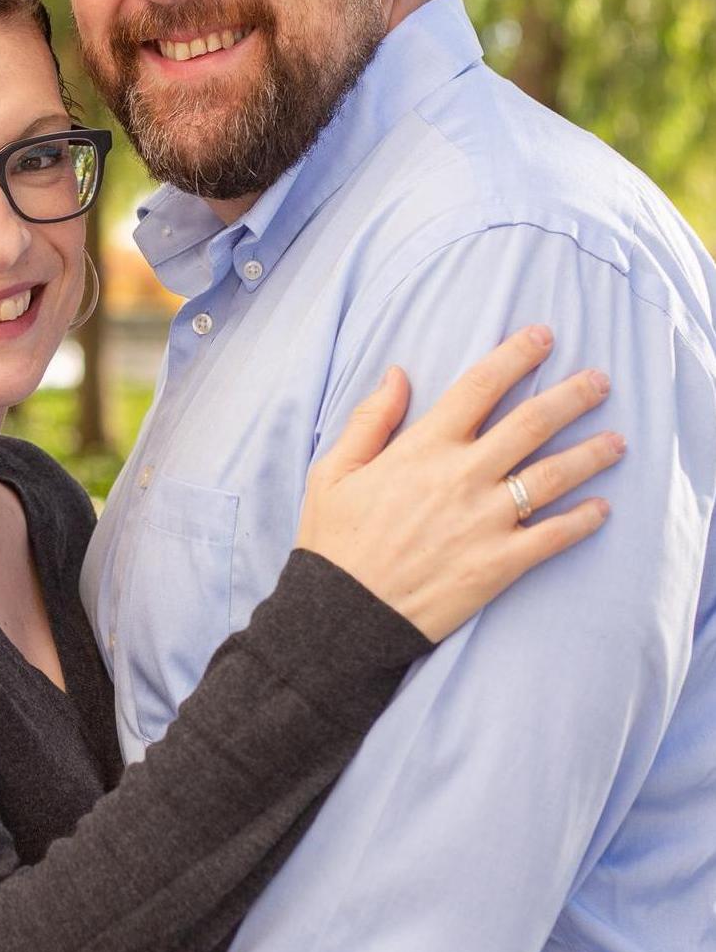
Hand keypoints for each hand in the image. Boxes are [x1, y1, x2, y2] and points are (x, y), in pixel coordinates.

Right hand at [297, 324, 620, 641]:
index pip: (478, 387)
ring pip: (553, 475)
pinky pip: (553, 537)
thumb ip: (370, 419)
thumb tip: (398, 373)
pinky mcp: (499, 564)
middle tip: (600, 381)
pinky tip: (602, 508)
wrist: (344, 614)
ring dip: (591, 454)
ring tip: (617, 441)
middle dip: (572, 396)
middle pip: (532, 423)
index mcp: (422, 449)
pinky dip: (583, 521)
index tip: (543, 337)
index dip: (515, 356)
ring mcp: (485, 521)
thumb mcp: (333, 470)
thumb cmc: (335, 540)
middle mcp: (461, 477)